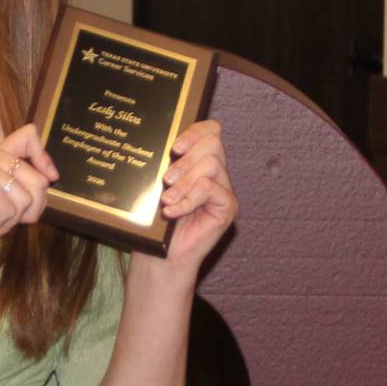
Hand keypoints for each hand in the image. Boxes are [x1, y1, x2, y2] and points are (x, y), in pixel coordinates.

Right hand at [0, 122, 57, 263]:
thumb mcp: (4, 203)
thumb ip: (23, 187)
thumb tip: (50, 176)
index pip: (29, 136)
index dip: (44, 159)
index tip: (48, 178)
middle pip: (39, 180)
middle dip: (29, 211)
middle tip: (0, 219)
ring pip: (26, 200)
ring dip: (7, 223)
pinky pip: (9, 210)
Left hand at [139, 119, 236, 280]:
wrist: (162, 254)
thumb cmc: (158, 221)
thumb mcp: (159, 186)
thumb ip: (167, 164)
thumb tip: (162, 142)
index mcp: (200, 162)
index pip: (210, 131)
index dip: (195, 131)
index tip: (174, 147)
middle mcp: (216, 173)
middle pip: (213, 144)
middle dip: (186, 159)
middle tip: (165, 180)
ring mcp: (224, 189)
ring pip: (211, 165)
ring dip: (184, 181)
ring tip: (167, 200)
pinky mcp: (228, 206)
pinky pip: (209, 189)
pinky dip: (188, 199)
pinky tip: (173, 212)